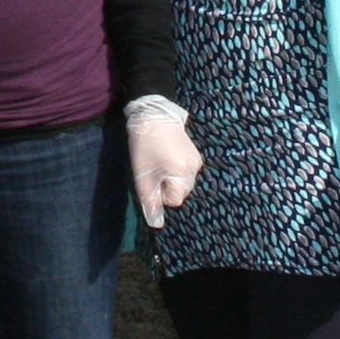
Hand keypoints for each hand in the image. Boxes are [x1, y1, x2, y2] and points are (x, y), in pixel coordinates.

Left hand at [124, 95, 203, 227]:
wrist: (153, 114)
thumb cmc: (144, 144)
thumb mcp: (142, 174)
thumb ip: (149, 200)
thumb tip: (156, 224)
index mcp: (182, 173)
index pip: (173, 200)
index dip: (159, 192)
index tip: (151, 176)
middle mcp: (194, 169)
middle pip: (181, 193)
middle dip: (166, 187)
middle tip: (153, 169)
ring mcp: (197, 161)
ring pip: (184, 183)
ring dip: (171, 179)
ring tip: (159, 161)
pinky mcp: (195, 155)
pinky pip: (186, 172)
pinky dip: (176, 171)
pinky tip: (166, 157)